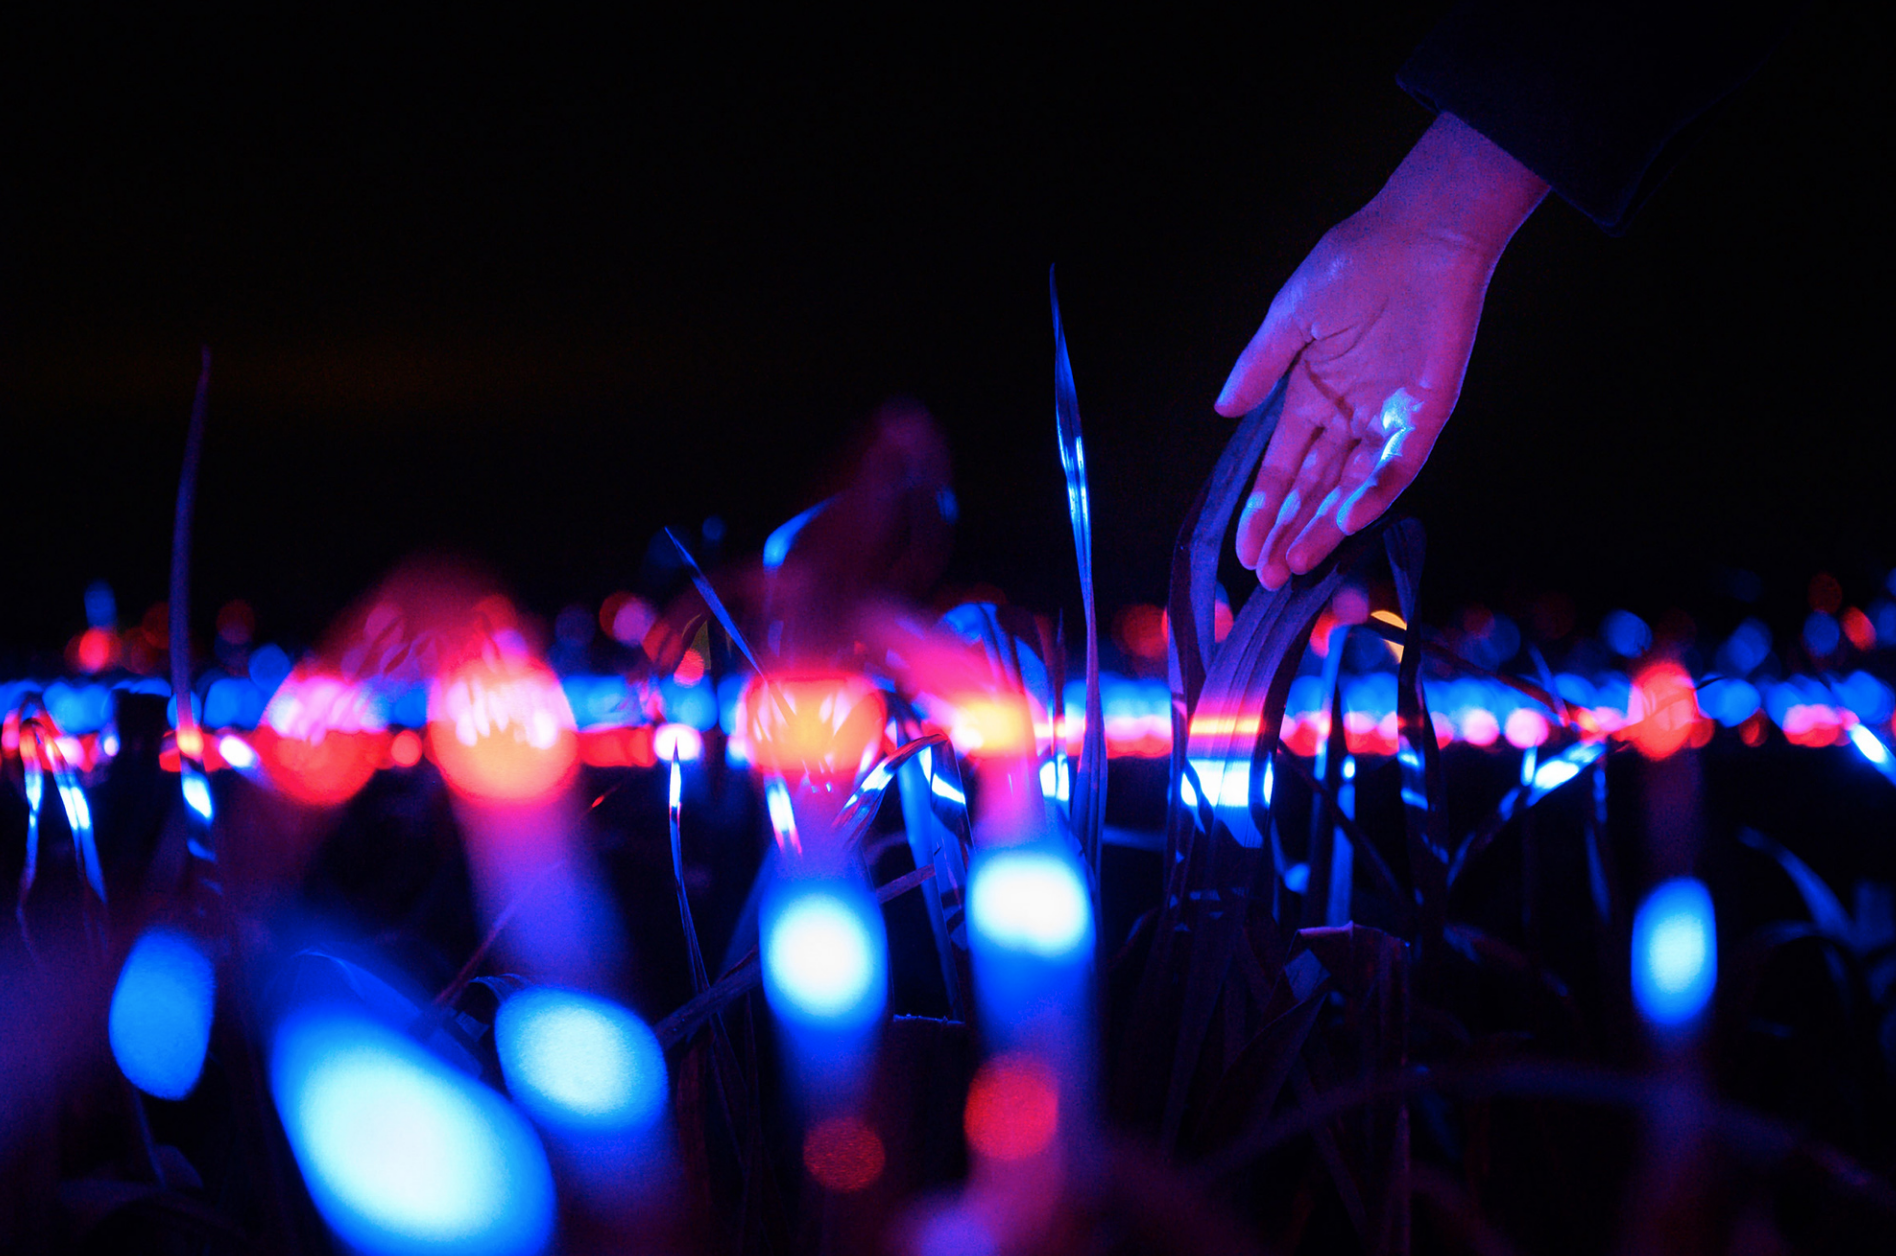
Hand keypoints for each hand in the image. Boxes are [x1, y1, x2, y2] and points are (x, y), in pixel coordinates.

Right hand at [1216, 113, 1546, 588]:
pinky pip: (1398, 466)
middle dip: (1289, 532)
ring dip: (1326, 528)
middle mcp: (1347, 416)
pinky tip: (1348, 520)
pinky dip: (1375, 493)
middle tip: (1268, 577)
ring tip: (1299, 565)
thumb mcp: (1291, 318)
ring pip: (1351, 489)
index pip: (1281, 468)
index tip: (1241, 550)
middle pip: (1313, 490)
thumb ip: (1259, 369)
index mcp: (1311, 395)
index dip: (1261, 509)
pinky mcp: (1425, 415)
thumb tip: (1220, 410)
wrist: (1421, 235)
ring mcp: (1387, 420)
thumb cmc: (1353, 264)